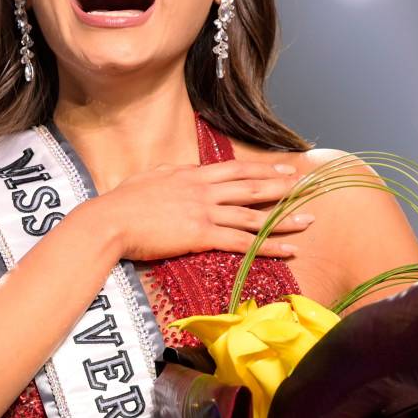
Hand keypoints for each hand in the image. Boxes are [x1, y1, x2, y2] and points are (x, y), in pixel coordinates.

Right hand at [84, 158, 313, 262]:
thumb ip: (168, 175)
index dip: (262, 168)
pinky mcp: (202, 235)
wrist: (109, 220)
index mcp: (191, 174)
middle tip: (306, 187)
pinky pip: (243, 241)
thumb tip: (177, 172)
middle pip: (252, 186)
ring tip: (309, 221)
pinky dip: (269, 246)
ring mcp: (205, 211)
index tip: (282, 167)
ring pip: (254, 214)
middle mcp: (204, 190)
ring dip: (285, 218)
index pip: (235, 169)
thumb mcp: (148, 179)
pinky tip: (288, 249)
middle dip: (282, 186)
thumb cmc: (121, 203)